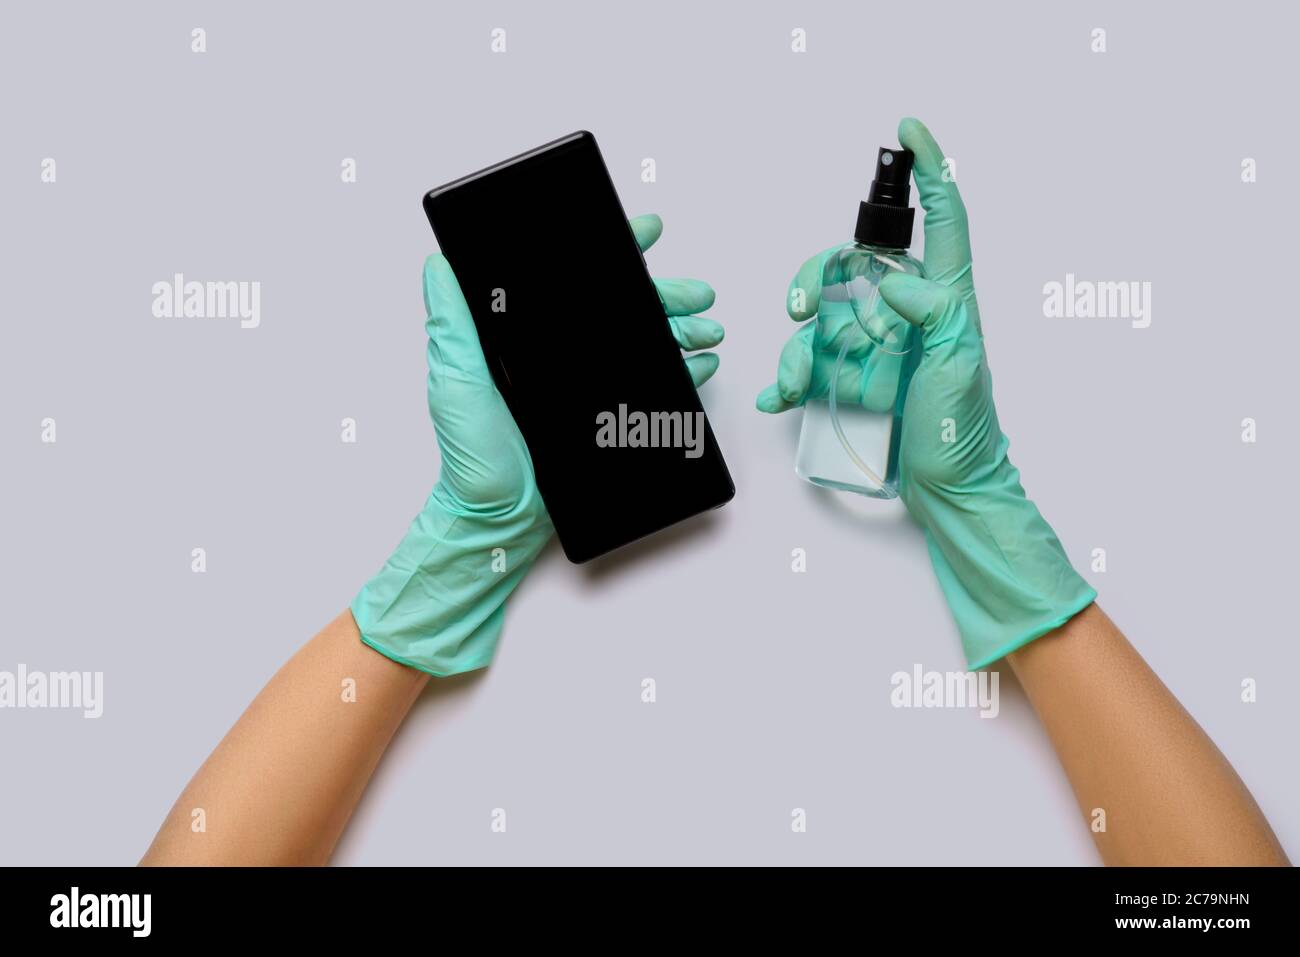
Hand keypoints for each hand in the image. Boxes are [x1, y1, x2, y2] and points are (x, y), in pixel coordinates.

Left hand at [352, 215, 722, 675]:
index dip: (611, 249)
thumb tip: (438, 264)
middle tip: (695, 293)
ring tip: (707, 330)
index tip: (641, 230)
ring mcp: (589, 383)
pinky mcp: (609, 416)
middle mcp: (562, 353)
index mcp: (528, 335)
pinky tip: (700, 364)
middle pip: (622, 305)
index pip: (573, 280)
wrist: (499, 518)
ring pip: (645, 341)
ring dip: (682, 329)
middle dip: (665, 292)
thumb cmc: (471, 455)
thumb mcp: (455, 383)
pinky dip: (683, 372)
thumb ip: (451, 326)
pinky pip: (654, 386)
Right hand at [759, 118, 1093, 668]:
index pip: (943, 221)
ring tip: (797, 384)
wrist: (948, 490)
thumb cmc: (962, 431)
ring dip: (799, 346)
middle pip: (852, 265)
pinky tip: (781, 398)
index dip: (930, 171)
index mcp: (946, 301)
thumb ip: (936, 314)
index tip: (908, 133)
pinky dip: (789, 378)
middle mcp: (906, 314)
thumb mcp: (959, 367)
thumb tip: (895, 282)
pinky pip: (810, 363)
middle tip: (802, 306)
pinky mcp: (852, 379)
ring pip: (822, 318)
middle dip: (817, 275)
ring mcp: (875, 347)